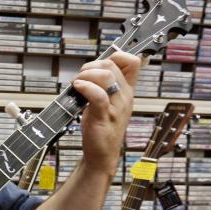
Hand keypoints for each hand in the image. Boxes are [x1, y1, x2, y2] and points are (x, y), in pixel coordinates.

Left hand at [71, 51, 140, 174]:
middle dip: (91, 66)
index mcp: (127, 91)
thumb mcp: (107, 102)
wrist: (101, 154)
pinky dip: (85, 87)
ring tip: (78, 84)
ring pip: (107, 76)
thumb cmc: (101, 127)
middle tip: (80, 77)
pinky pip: (98, 95)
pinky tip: (77, 89)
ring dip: (87, 74)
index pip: (133, 62)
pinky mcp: (104, 117)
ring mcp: (116, 107)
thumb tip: (91, 67)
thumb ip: (103, 85)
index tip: (99, 64)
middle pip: (113, 65)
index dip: (116, 56)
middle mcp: (125, 97)